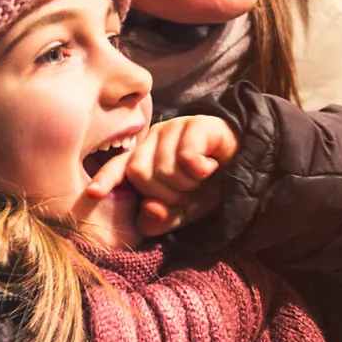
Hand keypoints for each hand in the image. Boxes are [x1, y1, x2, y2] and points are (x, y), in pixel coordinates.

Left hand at [86, 115, 239, 235]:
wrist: (247, 164)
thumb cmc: (210, 185)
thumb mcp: (184, 210)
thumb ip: (161, 217)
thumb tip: (150, 211)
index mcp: (144, 158)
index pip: (118, 167)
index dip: (106, 179)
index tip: (94, 193)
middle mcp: (153, 139)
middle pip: (140, 173)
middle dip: (165, 194)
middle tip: (187, 193)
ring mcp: (173, 128)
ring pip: (163, 169)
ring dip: (187, 184)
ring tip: (202, 179)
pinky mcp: (195, 123)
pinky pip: (186, 157)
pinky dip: (200, 171)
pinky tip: (211, 167)